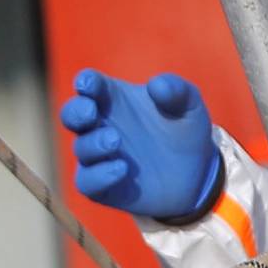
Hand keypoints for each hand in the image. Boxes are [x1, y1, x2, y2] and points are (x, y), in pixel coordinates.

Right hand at [59, 69, 218, 217]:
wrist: (196, 175)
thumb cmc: (184, 131)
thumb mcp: (189, 106)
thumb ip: (177, 90)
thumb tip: (156, 85)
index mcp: (114, 99)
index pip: (91, 85)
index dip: (86, 82)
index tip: (88, 83)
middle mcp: (100, 125)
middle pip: (72, 115)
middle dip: (75, 111)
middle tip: (90, 112)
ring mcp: (99, 157)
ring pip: (81, 148)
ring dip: (94, 144)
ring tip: (115, 140)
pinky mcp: (102, 185)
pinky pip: (87, 182)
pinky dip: (99, 176)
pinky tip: (121, 169)